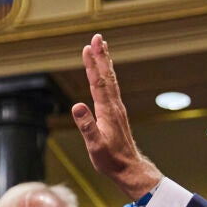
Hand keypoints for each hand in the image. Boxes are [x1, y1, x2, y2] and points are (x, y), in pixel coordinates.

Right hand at [71, 34, 164, 197]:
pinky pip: (111, 88)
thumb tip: (77, 106)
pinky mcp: (116, 113)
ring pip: (110, 80)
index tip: (88, 47)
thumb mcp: (95, 146)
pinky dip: (107, 75)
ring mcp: (117, 108)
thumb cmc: (111, 160)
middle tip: (97, 37)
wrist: (129, 168)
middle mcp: (114, 106)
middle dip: (100, 56)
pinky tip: (105, 72)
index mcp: (107, 111)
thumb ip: (86, 126)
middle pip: (106, 76)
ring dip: (105, 63)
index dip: (92, 64)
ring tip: (101, 47)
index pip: (98, 83)